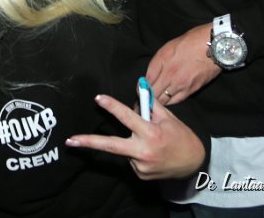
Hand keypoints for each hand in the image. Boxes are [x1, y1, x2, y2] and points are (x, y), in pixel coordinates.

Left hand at [66, 93, 204, 179]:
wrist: (193, 164)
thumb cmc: (180, 136)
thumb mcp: (168, 118)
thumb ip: (150, 105)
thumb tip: (138, 88)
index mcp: (151, 134)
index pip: (128, 117)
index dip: (112, 107)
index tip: (98, 98)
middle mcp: (143, 152)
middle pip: (111, 146)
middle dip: (88, 143)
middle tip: (70, 141)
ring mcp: (140, 166)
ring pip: (124, 149)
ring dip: (130, 142)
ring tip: (151, 143)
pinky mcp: (140, 174)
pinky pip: (131, 158)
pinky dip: (136, 152)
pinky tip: (151, 154)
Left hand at [146, 23, 219, 105]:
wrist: (213, 46)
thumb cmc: (192, 42)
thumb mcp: (168, 47)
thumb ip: (157, 63)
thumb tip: (149, 76)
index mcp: (163, 61)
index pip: (147, 81)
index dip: (141, 88)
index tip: (139, 91)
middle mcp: (170, 74)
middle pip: (154, 93)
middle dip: (147, 99)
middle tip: (142, 103)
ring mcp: (181, 83)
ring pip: (164, 100)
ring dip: (158, 102)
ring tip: (154, 104)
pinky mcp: (192, 89)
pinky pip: (177, 100)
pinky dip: (170, 101)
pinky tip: (168, 100)